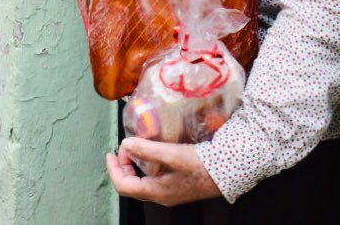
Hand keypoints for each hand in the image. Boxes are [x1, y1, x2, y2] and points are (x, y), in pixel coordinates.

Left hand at [105, 137, 220, 207]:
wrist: (228, 172)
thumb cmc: (200, 165)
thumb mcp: (172, 154)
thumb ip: (146, 149)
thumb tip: (125, 144)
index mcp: (156, 192)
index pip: (124, 186)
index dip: (113, 169)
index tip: (111, 153)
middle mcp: (161, 196)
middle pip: (131, 185)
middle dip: (122, 167)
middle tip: (123, 150)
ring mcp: (169, 192)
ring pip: (142, 183)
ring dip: (134, 167)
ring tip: (134, 149)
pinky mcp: (176, 186)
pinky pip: (153, 179)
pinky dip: (146, 167)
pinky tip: (152, 153)